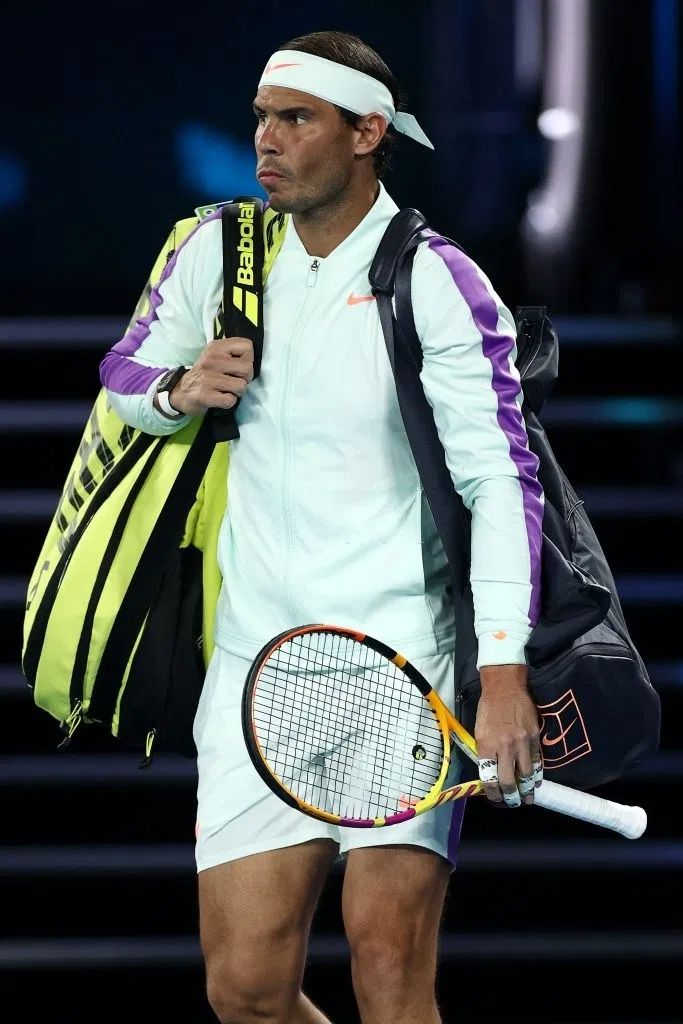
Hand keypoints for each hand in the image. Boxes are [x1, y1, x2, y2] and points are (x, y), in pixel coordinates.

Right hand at [167, 337, 253, 415]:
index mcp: (216, 347)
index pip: (247, 346)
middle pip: (247, 368)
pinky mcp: (205, 395)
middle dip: (246, 378)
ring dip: (237, 392)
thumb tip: (251, 360)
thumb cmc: (205, 374)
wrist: (180, 392)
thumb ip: (232, 353)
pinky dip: (228, 402)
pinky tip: (220, 398)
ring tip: (227, 389)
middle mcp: (212, 360)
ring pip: (241, 386)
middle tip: (234, 381)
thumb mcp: (214, 355)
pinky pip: (230, 400)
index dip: (248, 359)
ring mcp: (208, 378)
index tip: (238, 366)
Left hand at [474, 664, 541, 807]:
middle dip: (510, 796)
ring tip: (527, 798)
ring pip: (526, 775)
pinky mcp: (535, 737)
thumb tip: (490, 772)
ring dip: (527, 790)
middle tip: (512, 802)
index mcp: (486, 745)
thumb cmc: (489, 708)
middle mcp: (504, 747)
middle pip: (508, 781)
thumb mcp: (479, 731)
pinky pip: (537, 761)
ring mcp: (521, 742)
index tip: (495, 797)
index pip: (489, 777)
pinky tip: (535, 781)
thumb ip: (485, 752)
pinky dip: (536, 774)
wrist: (505, 687)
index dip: (492, 792)